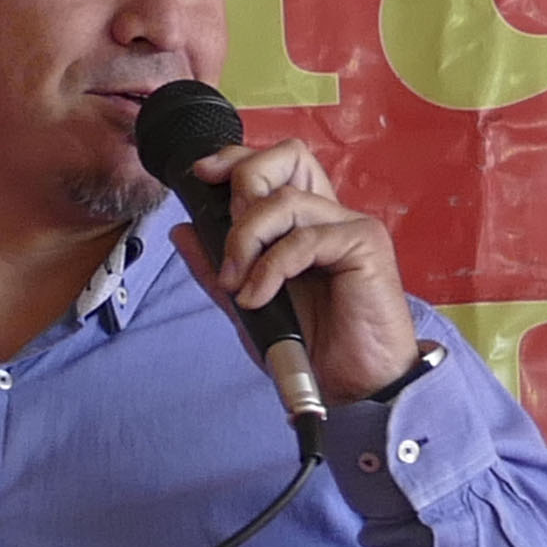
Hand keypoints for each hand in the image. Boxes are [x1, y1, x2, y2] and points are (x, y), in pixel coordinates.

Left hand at [174, 132, 422, 403]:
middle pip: (286, 158)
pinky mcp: (364, 243)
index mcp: (304, 222)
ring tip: (238, 285)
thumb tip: (182, 231)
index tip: (201, 175)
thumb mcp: (249, 307)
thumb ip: (218, 269)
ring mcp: (349, 225)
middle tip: (227, 246)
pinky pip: (303, 238)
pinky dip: (270, 268)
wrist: (354, 387)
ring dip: (246, 240)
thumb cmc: (313, 348)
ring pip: (285, 202)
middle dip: (241, 188)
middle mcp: (328, 215)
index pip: (275, 165)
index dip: (236, 159)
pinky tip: (259, 298)